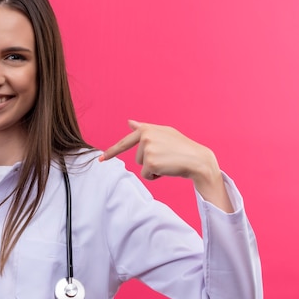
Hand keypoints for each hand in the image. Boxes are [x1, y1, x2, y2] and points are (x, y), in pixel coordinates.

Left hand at [101, 120, 232, 211]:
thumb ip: (144, 129)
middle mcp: (145, 136)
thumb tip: (129, 122)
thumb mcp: (163, 133)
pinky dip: (156, 176)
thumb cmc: (181, 146)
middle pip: (137, 157)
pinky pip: (146, 175)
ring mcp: (147, 149)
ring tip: (168, 161)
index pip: (125, 142)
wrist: (197, 159)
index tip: (100, 159)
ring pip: (141, 166)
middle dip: (150, 161)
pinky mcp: (150, 162)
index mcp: (147, 129)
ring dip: (153, 168)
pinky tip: (167, 169)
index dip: (112, 152)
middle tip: (166, 156)